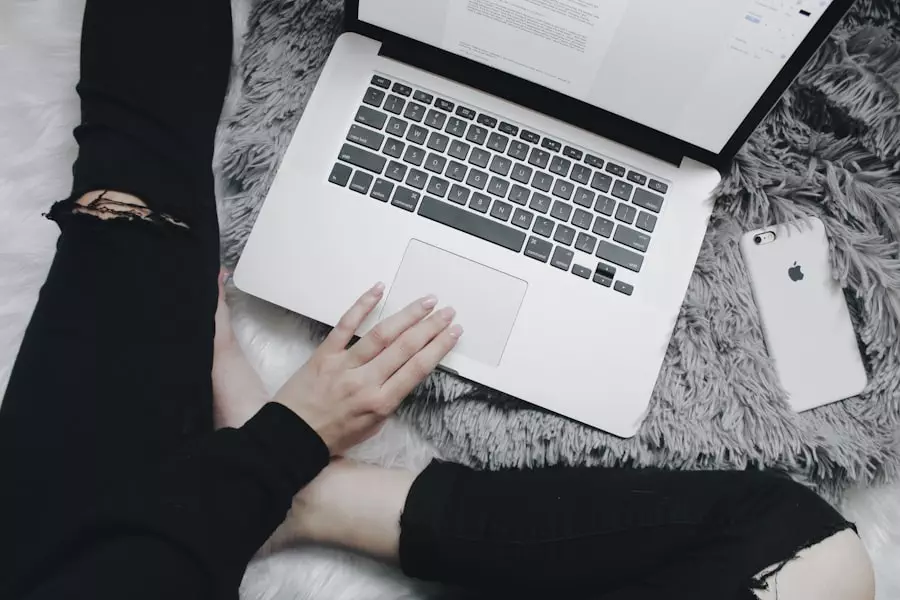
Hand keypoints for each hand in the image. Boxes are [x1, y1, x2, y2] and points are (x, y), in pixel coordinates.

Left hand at [272, 283, 461, 453]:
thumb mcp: (373, 426)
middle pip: (405, 347)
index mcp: (380, 402)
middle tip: (447, 311)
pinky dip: (362, 305)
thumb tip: (408, 371)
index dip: (439, 347)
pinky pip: (345, 325)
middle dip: (430, 327)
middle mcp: (365, 382)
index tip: (454, 331)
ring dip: (407, 315)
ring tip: (426, 301)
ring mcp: (344, 365)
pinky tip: (378, 290)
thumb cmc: (334, 434)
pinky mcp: (324, 354)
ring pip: (381, 334)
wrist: (292, 437)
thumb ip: (391, 398)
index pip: (417, 368)